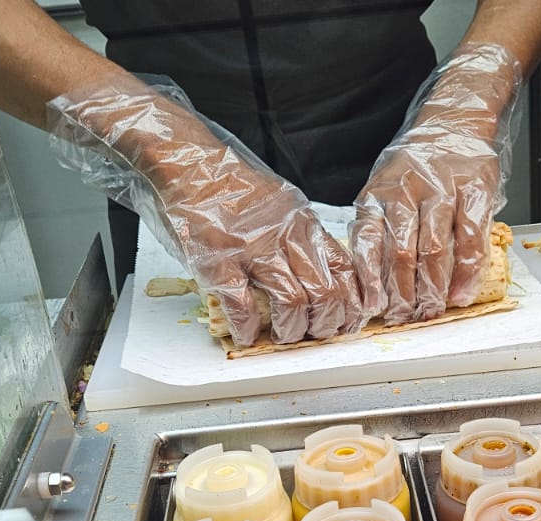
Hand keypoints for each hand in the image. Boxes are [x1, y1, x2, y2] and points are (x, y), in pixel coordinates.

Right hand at [50, 80, 360, 345]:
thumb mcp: (282, 202)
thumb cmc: (230, 183)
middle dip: (326, 325)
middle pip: (326, 293)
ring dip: (291, 330)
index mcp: (303, 223)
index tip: (349, 320)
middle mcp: (285, 237)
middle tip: (317, 335)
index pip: (346, 269)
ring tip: (283, 336)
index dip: (352, 302)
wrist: (188, 162)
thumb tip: (316, 270)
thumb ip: (300, 234)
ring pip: (293, 304)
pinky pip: (242, 306)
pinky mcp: (219, 262)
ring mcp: (252, 251)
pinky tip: (246, 334)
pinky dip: (248, 328)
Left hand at [352, 43, 523, 324]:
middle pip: (402, 254)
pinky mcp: (475, 191)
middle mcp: (407, 190)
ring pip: (435, 250)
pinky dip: (467, 273)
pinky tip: (462, 293)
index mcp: (379, 193)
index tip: (372, 309)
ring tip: (431, 312)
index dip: (371, 281)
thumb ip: (377, 226)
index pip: (369, 242)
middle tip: (405, 318)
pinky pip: (470, 239)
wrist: (454, 122)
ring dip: (433, 289)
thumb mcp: (383, 188)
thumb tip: (370, 282)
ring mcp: (442, 190)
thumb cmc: (415, 165)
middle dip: (403, 295)